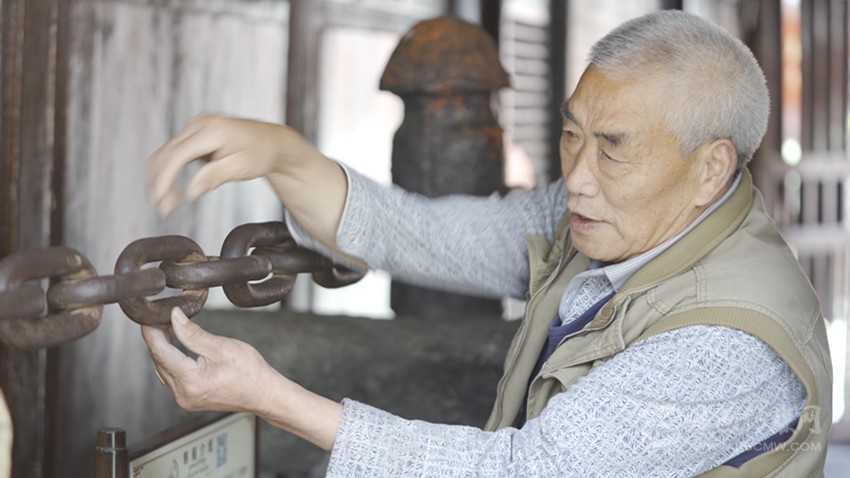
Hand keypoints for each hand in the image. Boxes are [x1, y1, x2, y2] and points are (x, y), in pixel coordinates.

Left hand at [141, 307, 278, 412]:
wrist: (263, 393)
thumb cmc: (249, 372)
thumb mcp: (221, 346)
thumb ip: (193, 333)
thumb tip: (174, 317)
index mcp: (190, 381)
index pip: (160, 352)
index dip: (152, 332)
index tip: (148, 317)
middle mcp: (183, 394)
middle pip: (159, 361)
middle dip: (157, 338)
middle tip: (160, 317)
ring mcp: (185, 399)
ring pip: (164, 369)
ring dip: (164, 349)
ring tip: (168, 328)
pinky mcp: (189, 399)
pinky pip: (172, 377)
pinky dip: (172, 361)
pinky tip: (177, 347)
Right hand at [148, 114, 346, 246]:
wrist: (273, 142)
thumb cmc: (262, 153)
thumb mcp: (242, 168)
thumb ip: (214, 177)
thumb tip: (190, 192)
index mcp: (212, 130)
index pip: (178, 154)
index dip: (165, 177)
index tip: (160, 198)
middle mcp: (201, 123)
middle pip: (167, 153)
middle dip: (161, 181)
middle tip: (163, 207)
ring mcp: (196, 126)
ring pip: (167, 153)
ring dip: (163, 178)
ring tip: (169, 203)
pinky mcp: (195, 134)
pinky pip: (175, 152)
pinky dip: (171, 171)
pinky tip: (176, 191)